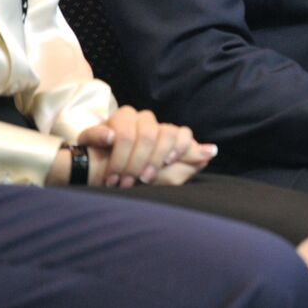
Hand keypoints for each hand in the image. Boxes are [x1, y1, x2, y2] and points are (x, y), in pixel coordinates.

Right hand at [76, 106, 215, 187]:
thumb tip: (211, 151)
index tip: (166, 164)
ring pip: (132, 132)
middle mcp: (147, 124)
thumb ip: (187, 164)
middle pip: (157, 132)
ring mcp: (123, 123)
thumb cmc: (134, 181)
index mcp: (164, 135)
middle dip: (148, 161)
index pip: (179, 132)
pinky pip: (105, 127)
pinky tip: (108, 143)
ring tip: (119, 179)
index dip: (176, 148)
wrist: (96, 184)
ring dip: (126, 160)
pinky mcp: (99, 127)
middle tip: (139, 180)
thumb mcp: (164, 178)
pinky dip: (105, 136)